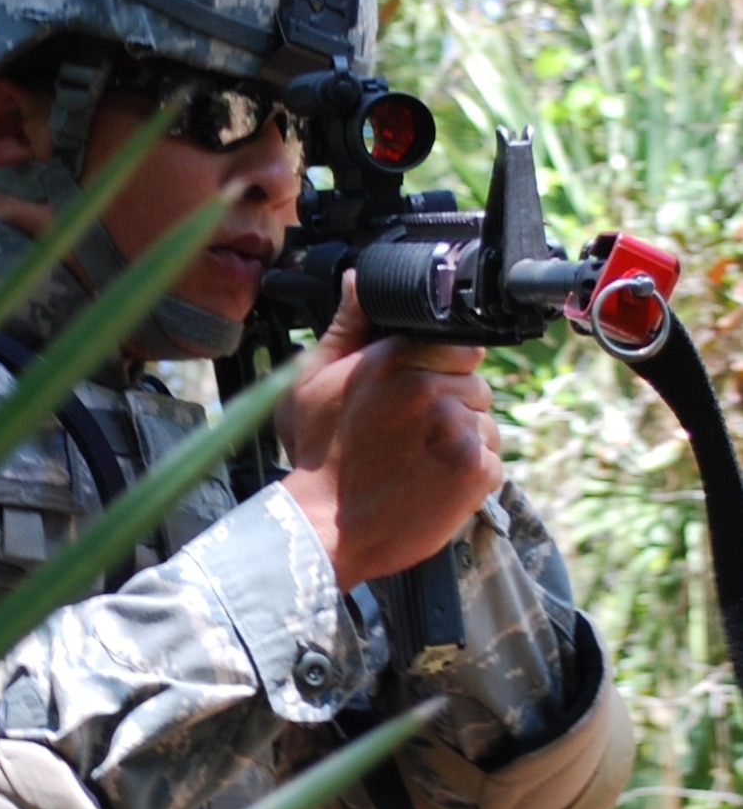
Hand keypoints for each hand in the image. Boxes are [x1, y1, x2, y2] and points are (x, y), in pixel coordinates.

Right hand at [275, 272, 503, 592]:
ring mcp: (457, 431)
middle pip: (477, 386)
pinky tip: (434, 485)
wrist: (324, 529)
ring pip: (487, 424)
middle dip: (453, 408)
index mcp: (397, 359)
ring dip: (464, 442)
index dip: (442, 373)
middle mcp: (431, 389)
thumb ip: (347, 326)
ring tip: (421, 464)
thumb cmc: (318, 458)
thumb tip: (361, 280)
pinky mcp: (474, 472)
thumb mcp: (314, 382)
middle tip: (412, 438)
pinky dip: (471, 477)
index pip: (461, 347)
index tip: (415, 401)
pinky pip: (493, 462)